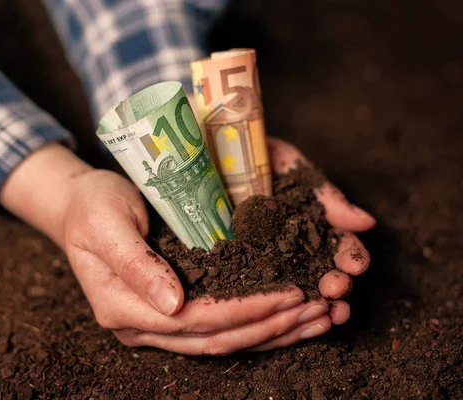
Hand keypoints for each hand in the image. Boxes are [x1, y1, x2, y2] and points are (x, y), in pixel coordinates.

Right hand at [0, 142, 373, 354]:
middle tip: (318, 308)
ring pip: (223, 341)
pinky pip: (221, 329)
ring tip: (319, 318)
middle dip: (270, 326)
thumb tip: (173, 304)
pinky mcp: (172, 313)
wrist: (80, 206)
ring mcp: (156, 324)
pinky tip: (291, 315)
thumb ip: (135, 264)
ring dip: (273, 332)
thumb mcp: (106, 223)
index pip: (193, 319)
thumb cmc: (92, 206)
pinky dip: (259, 324)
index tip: (288, 295)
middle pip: (215, 338)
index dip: (243, 311)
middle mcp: (140, 326)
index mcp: (120, 307)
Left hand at [244, 137, 374, 350]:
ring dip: (313, 304)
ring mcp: (256, 258)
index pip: (335, 245)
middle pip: (317, 272)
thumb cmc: (244, 148)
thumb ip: (321, 192)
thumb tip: (366, 224)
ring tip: (326, 311)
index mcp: (303, 222)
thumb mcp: (286, 162)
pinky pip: (250, 290)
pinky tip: (288, 318)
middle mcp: (285, 245)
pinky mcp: (224, 265)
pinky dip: (272, 305)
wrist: (199, 144)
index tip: (356, 264)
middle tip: (335, 288)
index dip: (349, 256)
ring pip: (291, 288)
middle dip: (333, 284)